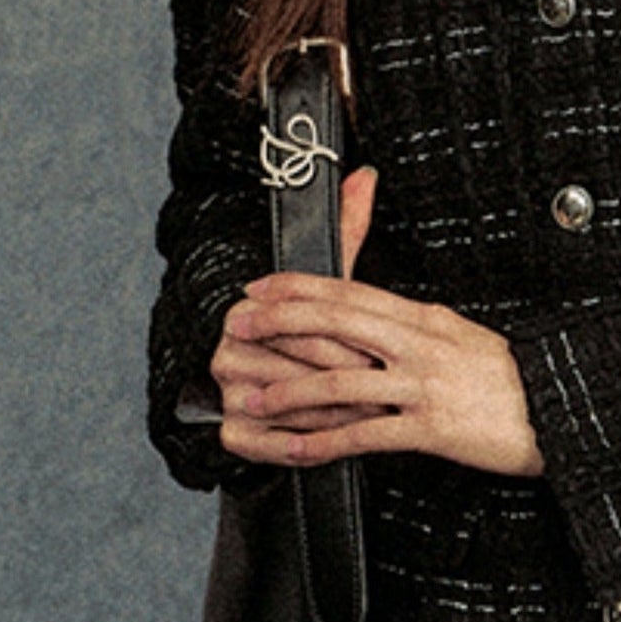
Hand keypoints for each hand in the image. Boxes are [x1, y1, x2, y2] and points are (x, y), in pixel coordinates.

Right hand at [210, 165, 379, 439]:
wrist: (278, 398)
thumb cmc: (316, 340)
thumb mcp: (333, 286)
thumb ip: (347, 230)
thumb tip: (364, 176)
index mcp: (246, 311)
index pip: (301, 326)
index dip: (348, 341)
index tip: (383, 351)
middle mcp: (227, 350)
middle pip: (300, 366)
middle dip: (352, 378)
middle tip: (394, 386)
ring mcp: (227, 394)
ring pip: (293, 406)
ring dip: (341, 414)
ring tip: (380, 413)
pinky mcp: (232, 434)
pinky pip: (275, 443)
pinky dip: (310, 445)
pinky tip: (342, 440)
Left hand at [210, 168, 544, 477]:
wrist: (565, 410)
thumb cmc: (519, 381)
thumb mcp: (466, 336)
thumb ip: (422, 326)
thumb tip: (386, 317)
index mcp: (426, 318)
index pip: (352, 291)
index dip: (300, 286)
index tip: (261, 285)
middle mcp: (421, 344)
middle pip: (337, 321)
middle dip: (280, 320)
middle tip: (236, 323)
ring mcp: (425, 385)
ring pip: (343, 381)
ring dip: (289, 390)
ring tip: (251, 399)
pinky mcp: (432, 428)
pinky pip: (367, 436)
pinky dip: (325, 445)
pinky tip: (295, 451)